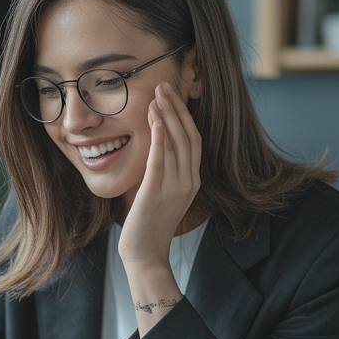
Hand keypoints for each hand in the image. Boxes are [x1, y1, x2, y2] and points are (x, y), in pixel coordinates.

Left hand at [118, 82, 201, 272]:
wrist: (145, 254)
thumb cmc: (149, 225)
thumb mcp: (163, 194)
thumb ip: (166, 172)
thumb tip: (159, 147)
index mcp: (192, 181)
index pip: (193, 140)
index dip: (184, 115)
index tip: (172, 95)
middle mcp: (188, 182)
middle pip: (187, 136)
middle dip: (177, 108)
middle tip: (164, 85)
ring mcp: (174, 188)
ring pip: (175, 143)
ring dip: (167, 115)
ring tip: (157, 94)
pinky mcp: (156, 193)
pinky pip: (160, 159)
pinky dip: (159, 135)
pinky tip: (154, 117)